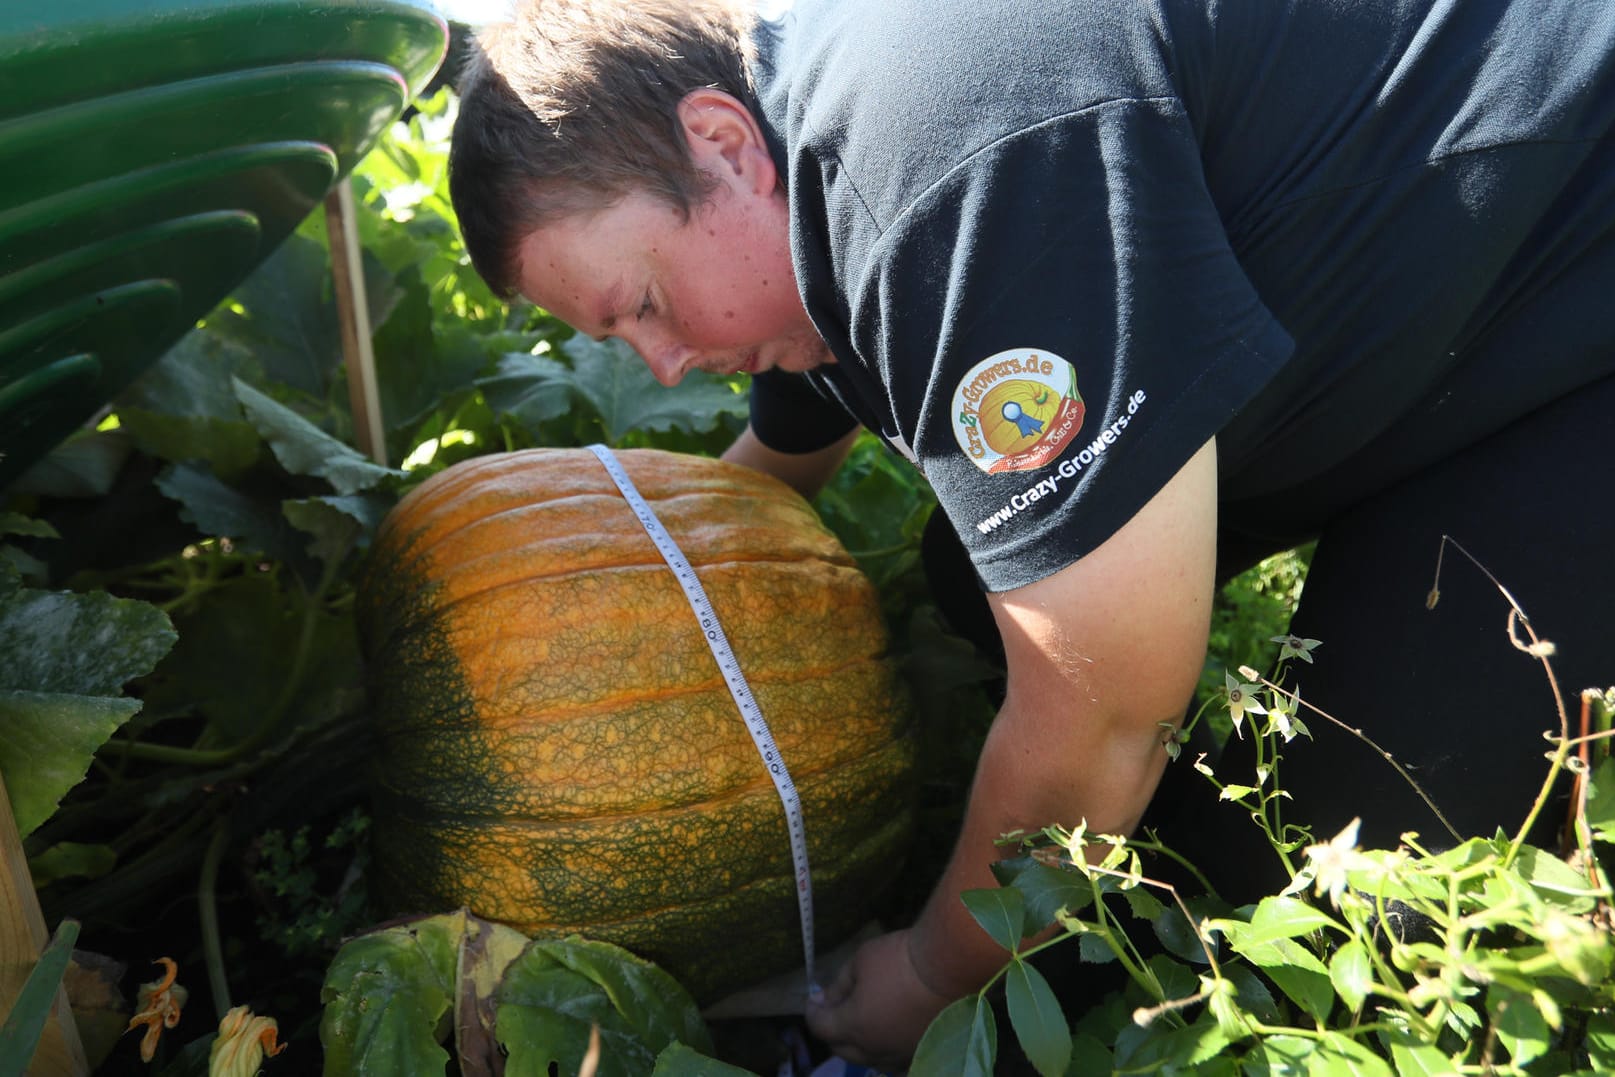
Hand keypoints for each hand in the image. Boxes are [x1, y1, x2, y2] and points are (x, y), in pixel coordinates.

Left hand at [804, 929, 956, 1069]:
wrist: (950, 966)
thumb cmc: (901, 959)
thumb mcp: (861, 961)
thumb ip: (839, 985)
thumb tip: (825, 999)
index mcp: (854, 1026)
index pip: (821, 1027)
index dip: (813, 1012)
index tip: (814, 999)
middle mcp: (874, 1049)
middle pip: (841, 1049)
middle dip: (832, 1030)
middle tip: (834, 1009)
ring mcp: (899, 1055)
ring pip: (868, 1060)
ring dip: (858, 1044)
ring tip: (862, 1022)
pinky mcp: (920, 1053)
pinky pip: (894, 1063)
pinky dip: (884, 1052)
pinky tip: (887, 1036)